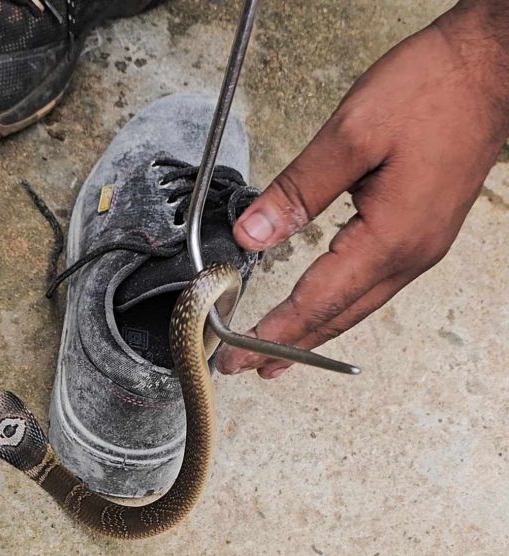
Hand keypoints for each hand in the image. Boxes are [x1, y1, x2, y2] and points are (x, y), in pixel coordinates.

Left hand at [217, 1, 508, 377]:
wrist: (491, 68)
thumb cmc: (431, 91)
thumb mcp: (351, 136)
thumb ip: (298, 190)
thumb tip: (253, 235)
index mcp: (391, 238)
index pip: (317, 301)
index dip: (273, 331)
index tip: (236, 353)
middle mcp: (411, 253)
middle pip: (340, 315)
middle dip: (290, 345)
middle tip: (248, 366)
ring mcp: (421, 245)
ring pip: (359, 304)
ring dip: (316, 330)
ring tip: (281, 351)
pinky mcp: (422, 230)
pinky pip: (373, 283)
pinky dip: (339, 303)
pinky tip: (326, 305)